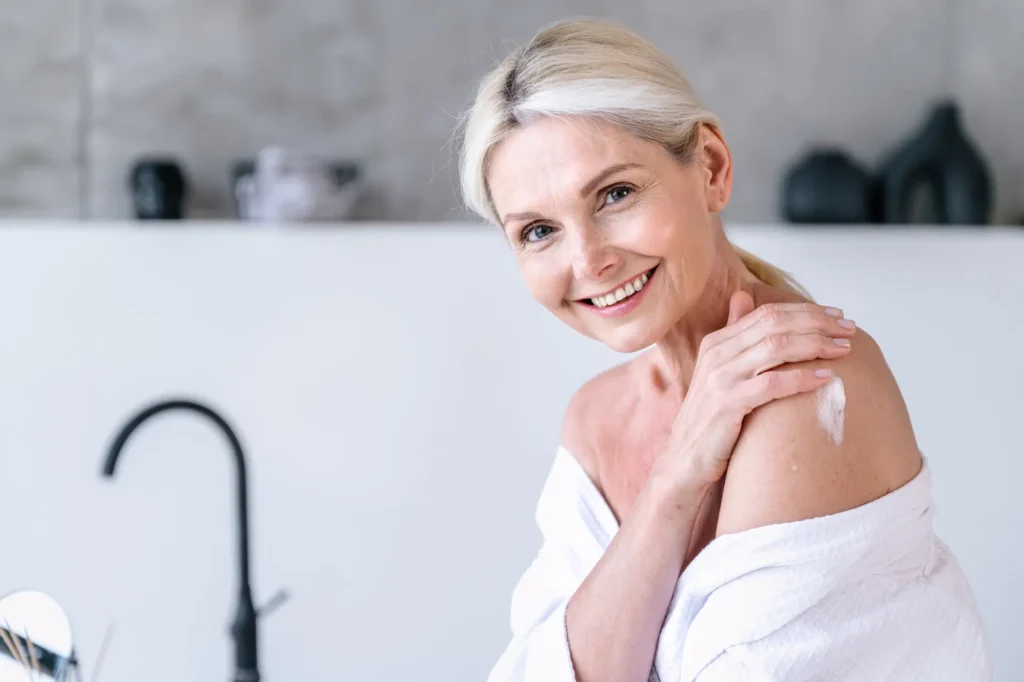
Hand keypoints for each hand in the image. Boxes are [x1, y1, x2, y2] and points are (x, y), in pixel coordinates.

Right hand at [652, 291, 855, 489]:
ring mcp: (720, 379)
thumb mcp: (719, 372)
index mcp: (716, 342)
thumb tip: (743, 296)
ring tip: (843, 350)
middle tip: (849, 330)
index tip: (838, 316)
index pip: (767, 313)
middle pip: (775, 324)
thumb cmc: (710, 418)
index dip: (806, 311)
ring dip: (815, 345)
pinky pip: (771, 384)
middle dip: (817, 323)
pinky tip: (825, 378)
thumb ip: (732, 335)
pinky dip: (802, 378)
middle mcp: (716, 354)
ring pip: (776, 348)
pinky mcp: (727, 405)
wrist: (685, 460)